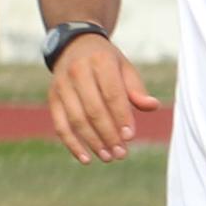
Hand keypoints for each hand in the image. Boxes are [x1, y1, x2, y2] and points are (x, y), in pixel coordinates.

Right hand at [46, 35, 159, 164]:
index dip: (121, 117)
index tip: (130, 137)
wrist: (75, 46)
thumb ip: (137, 89)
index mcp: (100, 61)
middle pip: (93, 110)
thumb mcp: (125, 68)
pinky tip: (86, 159)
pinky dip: (72, 144)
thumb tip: (152, 106)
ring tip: (109, 157)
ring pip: (76, 120)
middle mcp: (77, 72)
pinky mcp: (52, 98)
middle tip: (122, 154)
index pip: (112, 94)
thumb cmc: (107, 62)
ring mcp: (61, 85)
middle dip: (108, 135)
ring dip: (93, 142)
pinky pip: (60, 125)